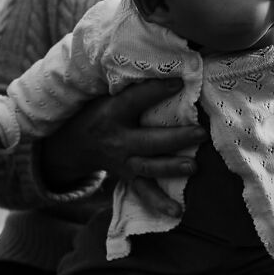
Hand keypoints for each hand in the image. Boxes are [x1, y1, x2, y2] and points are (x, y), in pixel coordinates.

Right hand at [41, 79, 206, 215]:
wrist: (73, 143)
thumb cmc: (100, 109)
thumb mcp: (106, 93)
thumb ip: (134, 84)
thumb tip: (172, 61)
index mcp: (111, 113)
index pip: (135, 100)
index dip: (157, 90)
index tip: (180, 81)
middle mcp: (117, 140)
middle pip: (148, 140)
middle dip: (174, 137)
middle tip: (200, 132)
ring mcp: (122, 162)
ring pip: (148, 167)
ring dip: (172, 168)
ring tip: (194, 167)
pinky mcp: (127, 177)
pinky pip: (143, 193)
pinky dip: (159, 204)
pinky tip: (177, 213)